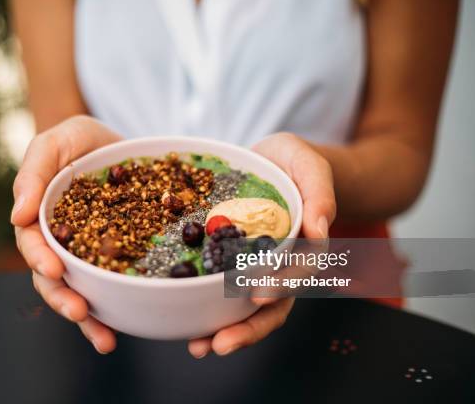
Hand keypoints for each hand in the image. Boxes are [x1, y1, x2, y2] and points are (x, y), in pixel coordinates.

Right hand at [11, 115, 121, 353]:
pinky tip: (120, 332)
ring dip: (87, 317)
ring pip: (79, 290)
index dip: (40, 258)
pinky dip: (113, 311)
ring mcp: (87, 253)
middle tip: (79, 310)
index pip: (34, 243)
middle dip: (63, 297)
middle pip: (53, 278)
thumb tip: (17, 216)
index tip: (53, 269)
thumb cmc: (78, 140)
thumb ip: (34, 172)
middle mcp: (60, 242)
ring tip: (103, 337)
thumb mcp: (55, 142)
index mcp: (40, 218)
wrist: (118, 143)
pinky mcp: (115, 257)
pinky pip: (110, 287)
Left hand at [188, 132, 335, 357]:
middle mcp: (281, 263)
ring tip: (200, 347)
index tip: (259, 296)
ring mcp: (255, 268)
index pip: (298, 271)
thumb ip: (319, 192)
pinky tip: (188, 329)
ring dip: (226, 331)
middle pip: (273, 304)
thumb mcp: (307, 164)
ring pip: (247, 309)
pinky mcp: (230, 264)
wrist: (268, 161)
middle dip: (249, 327)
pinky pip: (222, 292)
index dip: (281, 285)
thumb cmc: (292, 161)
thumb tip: (321, 229)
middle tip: (222, 343)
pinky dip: (209, 312)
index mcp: (303, 243)